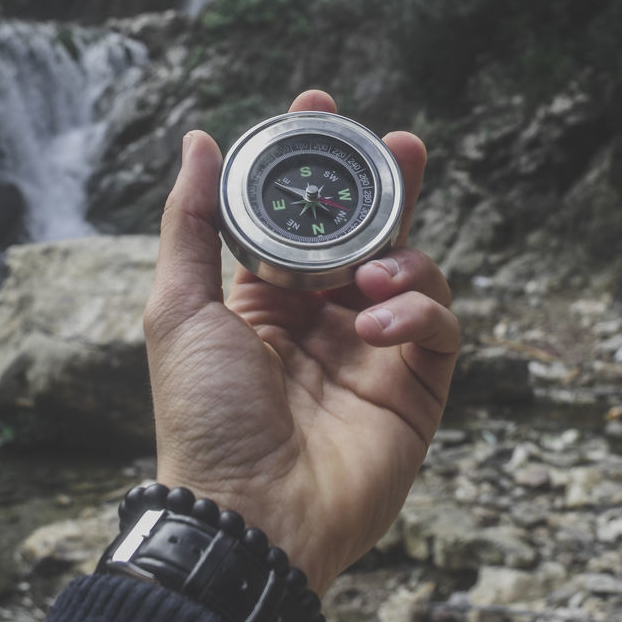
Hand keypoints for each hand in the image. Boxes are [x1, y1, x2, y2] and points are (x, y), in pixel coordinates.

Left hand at [143, 89, 458, 593]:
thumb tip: (200, 139)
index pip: (304, 213)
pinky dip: (418, 313)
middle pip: (372, 230)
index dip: (316, 161)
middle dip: (389, 182)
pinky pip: (439, 328)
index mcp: (270, 295)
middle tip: (399, 143)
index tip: (320, 106)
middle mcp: (325, 316)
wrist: (249, 515)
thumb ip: (194, 222)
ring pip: (415, 271)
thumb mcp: (182, 308)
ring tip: (368, 277)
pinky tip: (378, 326)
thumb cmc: (205, 416)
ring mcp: (374, 351)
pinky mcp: (416, 388)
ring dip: (401, 257)